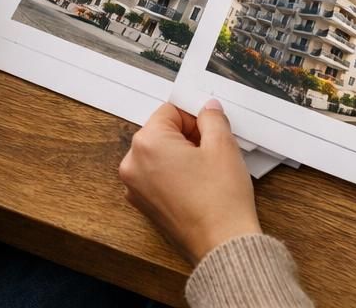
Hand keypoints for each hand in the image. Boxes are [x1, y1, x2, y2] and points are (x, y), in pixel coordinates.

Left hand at [119, 100, 260, 264]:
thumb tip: (207, 110)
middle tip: (212, 151)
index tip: (210, 129)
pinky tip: (198, 187)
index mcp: (146, 144)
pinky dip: (175, 176)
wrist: (222, 246)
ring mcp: (135, 188)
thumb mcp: (223, 146)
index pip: (170, 111)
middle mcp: (133, 165)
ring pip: (160, 156)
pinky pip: (158, 178)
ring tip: (206, 172)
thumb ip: (212, 118)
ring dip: (181, 157)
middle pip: (162, 133)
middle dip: (187, 137)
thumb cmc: (220, 201)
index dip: (195, 118)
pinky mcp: (145, 206)